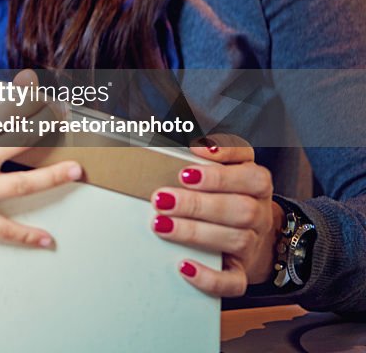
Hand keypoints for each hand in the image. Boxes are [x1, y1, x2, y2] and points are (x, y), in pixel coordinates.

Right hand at [0, 76, 82, 247]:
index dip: (20, 97)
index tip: (34, 86)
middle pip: (19, 142)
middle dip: (43, 128)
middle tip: (63, 118)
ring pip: (23, 185)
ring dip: (53, 177)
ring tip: (75, 170)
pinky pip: (4, 230)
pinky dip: (27, 236)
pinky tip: (47, 239)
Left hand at [148, 135, 280, 296]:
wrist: (254, 238)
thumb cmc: (226, 195)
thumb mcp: (225, 169)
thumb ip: (206, 155)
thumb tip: (178, 139)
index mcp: (256, 184)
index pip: (252, 176)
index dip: (222, 172)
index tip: (187, 167)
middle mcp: (259, 213)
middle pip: (240, 209)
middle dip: (197, 204)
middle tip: (162, 199)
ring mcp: (253, 244)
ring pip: (236, 240)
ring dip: (195, 232)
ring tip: (161, 224)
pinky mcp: (242, 272)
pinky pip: (234, 282)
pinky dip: (210, 277)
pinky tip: (184, 266)